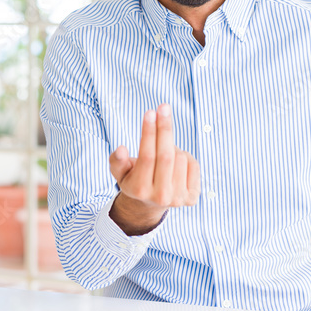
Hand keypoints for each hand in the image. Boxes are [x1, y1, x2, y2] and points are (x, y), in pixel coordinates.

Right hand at [108, 103, 199, 234]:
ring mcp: (178, 199)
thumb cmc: (134, 179)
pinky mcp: (192, 198)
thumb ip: (117, 161)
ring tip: (164, 151)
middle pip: (166, 155)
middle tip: (163, 107)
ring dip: (173, 146)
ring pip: (181, 156)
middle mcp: (160, 197)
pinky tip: (175, 162)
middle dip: (164, 128)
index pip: (147, 156)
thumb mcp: (120, 173)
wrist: (151, 204)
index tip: (150, 112)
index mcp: (139, 190)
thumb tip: (121, 149)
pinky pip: (193, 164)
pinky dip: (184, 156)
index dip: (149, 132)